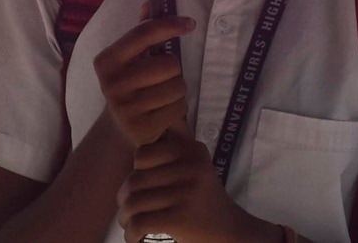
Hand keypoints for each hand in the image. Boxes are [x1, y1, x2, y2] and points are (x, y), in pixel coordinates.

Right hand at [93, 15, 193, 149]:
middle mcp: (113, 82)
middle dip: (174, 69)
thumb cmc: (130, 84)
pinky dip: (178, 107)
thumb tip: (149, 4)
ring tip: (163, 94)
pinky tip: (163, 110)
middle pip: (170, 63)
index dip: (170, 25)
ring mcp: (126, 107)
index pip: (144, 34)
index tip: (189, 24)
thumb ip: (140, 32)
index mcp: (107, 60)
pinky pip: (178, 108)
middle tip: (162, 76)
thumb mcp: (130, 58)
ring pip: (178, 86)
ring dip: (178, 89)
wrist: (118, 128)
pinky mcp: (142, 127)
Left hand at [119, 131, 277, 242]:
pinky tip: (134, 237)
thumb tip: (141, 126)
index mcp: (191, 150)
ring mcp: (186, 191)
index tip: (140, 188)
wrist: (232, 233)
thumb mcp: (195, 168)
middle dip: (125, 199)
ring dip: (126, 218)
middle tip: (127, 212)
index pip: (142, 154)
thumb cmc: (205, 201)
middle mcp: (190, 167)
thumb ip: (174, 150)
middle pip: (135, 180)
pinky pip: (140, 223)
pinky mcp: (180, 217)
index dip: (136, 173)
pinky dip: (132, 234)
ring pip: (134, 203)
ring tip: (129, 224)